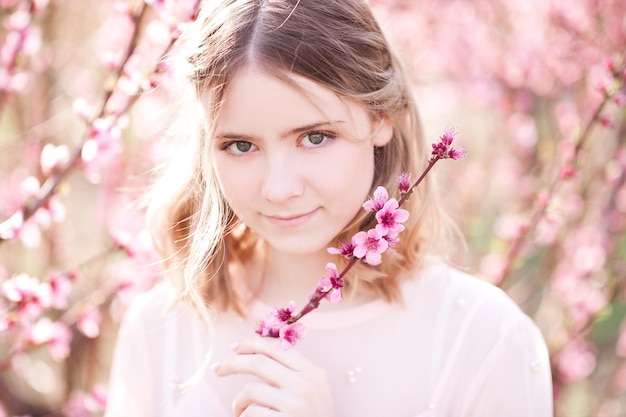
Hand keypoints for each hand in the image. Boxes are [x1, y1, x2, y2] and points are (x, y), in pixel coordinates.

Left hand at [213, 336, 336, 416]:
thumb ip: (292, 372)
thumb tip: (254, 351)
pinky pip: (250, 414)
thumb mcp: (313, 392)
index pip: (277, 347)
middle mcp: (306, 385)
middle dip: (232, 363)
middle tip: (217, 369)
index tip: (234, 348)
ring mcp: (295, 405)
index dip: (251, 343)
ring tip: (239, 411)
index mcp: (313, 373)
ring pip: (250, 389)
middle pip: (258, 362)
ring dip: (238, 401)